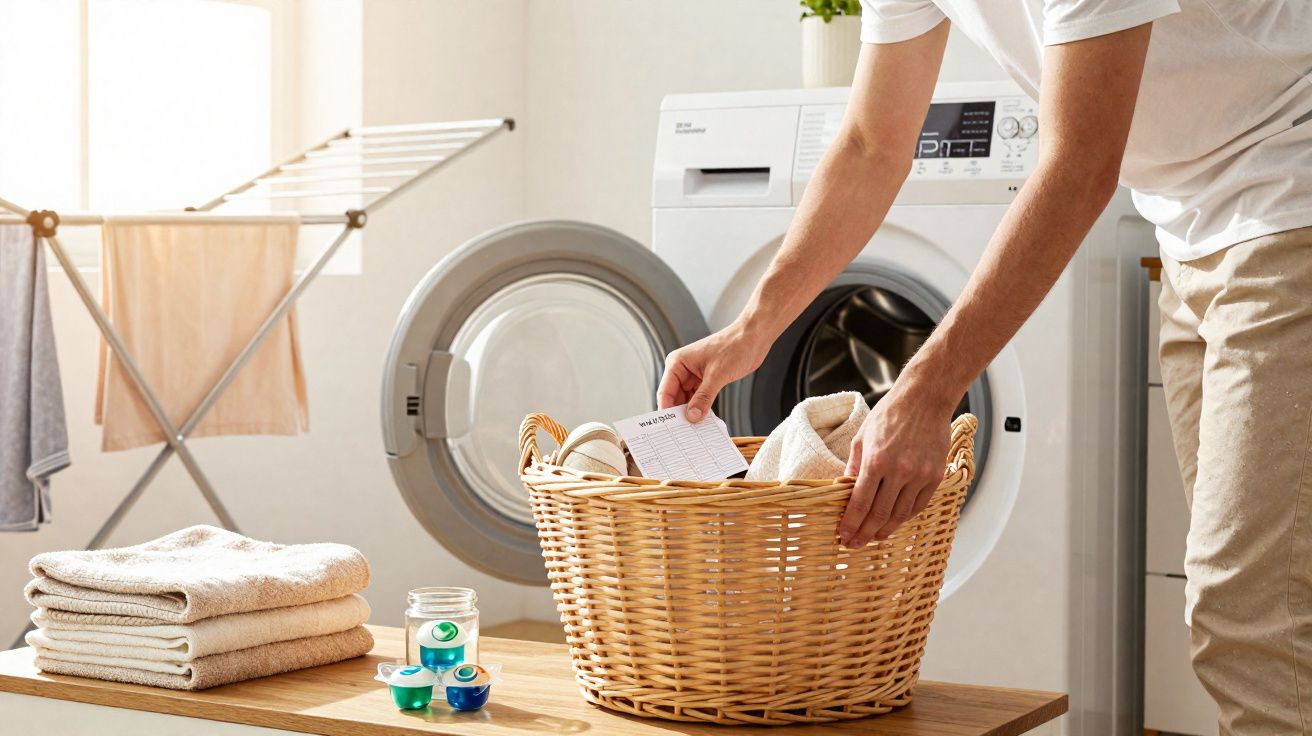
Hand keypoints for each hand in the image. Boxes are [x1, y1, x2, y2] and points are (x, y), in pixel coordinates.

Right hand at [657, 322, 768, 421]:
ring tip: (694, 430)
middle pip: (674, 398)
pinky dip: (701, 409)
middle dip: (679, 415)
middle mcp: (683, 370)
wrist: (753, 338)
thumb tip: (692, 417)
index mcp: (678, 363)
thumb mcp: (717, 375)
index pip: (665, 392)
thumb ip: (703, 398)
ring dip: (691, 414)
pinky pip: (699, 399)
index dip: (667, 411)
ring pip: (687, 401)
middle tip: (683, 433)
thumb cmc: (735, 346)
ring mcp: (694, 376)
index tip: (670, 428)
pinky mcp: (706, 381)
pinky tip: (704, 421)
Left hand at [839, 381, 953, 546]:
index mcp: (876, 461)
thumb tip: (846, 490)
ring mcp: (920, 475)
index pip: (860, 503)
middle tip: (855, 544)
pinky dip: (905, 516)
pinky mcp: (935, 476)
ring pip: (900, 514)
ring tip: (874, 537)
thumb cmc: (890, 414)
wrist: (925, 399)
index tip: (844, 536)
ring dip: (886, 529)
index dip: (851, 524)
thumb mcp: (862, 437)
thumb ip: (854, 466)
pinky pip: (918, 505)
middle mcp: (899, 471)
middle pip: (880, 514)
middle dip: (865, 533)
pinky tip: (895, 521)